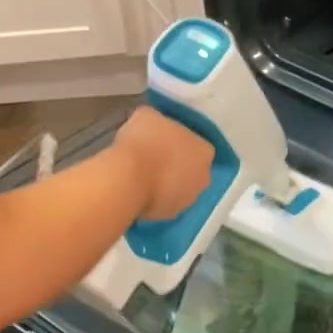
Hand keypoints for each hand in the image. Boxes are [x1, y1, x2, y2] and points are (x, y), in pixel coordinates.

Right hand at [116, 106, 213, 221]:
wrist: (128, 178)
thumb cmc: (144, 141)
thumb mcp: (147, 115)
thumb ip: (157, 120)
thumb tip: (152, 122)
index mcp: (204, 151)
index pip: (197, 144)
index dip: (179, 142)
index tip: (162, 139)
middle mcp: (203, 178)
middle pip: (191, 169)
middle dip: (176, 165)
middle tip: (153, 157)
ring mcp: (188, 200)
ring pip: (179, 189)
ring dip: (166, 183)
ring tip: (143, 175)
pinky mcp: (170, 216)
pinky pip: (164, 204)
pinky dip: (154, 198)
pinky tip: (138, 190)